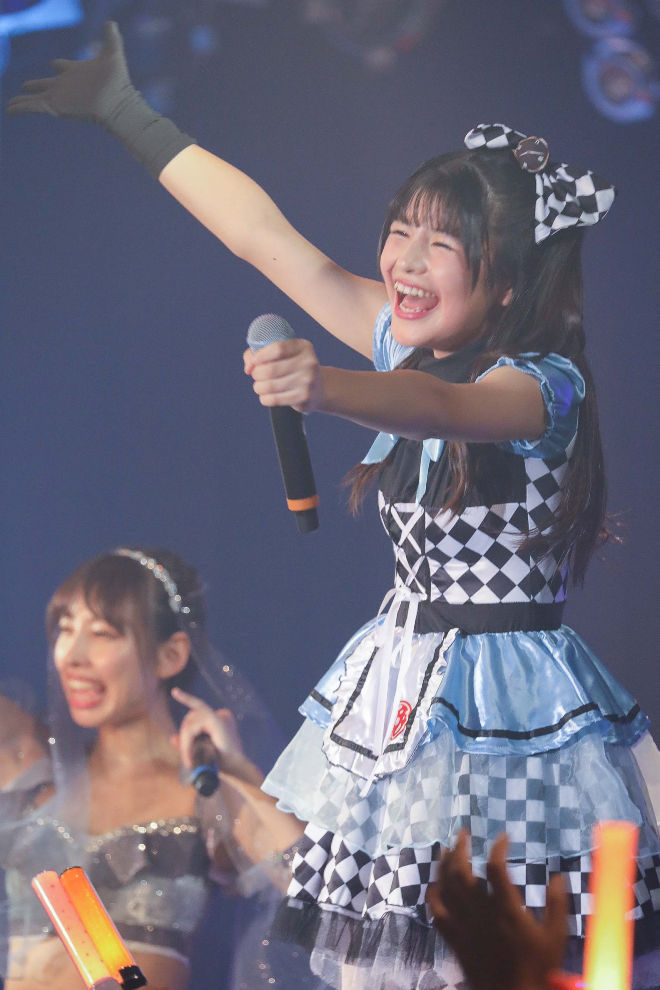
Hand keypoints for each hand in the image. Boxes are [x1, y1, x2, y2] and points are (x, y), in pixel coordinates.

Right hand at [6, 21, 132, 123]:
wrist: (116, 101)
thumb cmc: (116, 80)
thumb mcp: (112, 53)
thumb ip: (111, 37)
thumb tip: (112, 23)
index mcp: (76, 72)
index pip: (63, 67)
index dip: (60, 65)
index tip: (55, 64)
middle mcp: (65, 86)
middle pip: (45, 84)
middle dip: (35, 85)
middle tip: (26, 86)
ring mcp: (58, 97)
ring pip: (35, 97)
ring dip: (22, 100)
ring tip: (11, 105)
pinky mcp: (54, 106)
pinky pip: (32, 106)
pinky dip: (20, 108)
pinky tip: (9, 110)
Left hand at [171, 687, 245, 773]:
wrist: (236, 770)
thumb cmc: (222, 763)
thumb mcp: (201, 751)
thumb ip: (188, 744)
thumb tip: (172, 738)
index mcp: (222, 718)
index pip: (196, 717)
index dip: (186, 733)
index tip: (184, 751)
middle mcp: (222, 714)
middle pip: (191, 716)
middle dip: (184, 736)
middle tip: (186, 759)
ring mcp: (220, 715)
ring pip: (190, 722)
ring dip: (185, 742)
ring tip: (188, 761)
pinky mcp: (216, 720)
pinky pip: (193, 725)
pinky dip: (187, 741)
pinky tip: (187, 755)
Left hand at [244, 338, 324, 412]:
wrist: (318, 389)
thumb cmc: (293, 369)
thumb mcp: (282, 355)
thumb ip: (260, 353)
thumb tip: (248, 367)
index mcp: (303, 347)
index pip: (277, 348)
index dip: (260, 356)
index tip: (254, 362)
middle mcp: (308, 362)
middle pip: (271, 369)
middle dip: (256, 374)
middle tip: (256, 376)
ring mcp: (308, 380)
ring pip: (270, 386)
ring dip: (258, 387)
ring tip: (259, 387)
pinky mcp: (305, 397)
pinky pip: (275, 400)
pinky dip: (265, 399)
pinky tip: (266, 396)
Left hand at [427, 831, 566, 989]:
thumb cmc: (538, 968)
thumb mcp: (556, 937)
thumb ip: (557, 904)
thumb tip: (558, 876)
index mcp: (505, 909)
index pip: (495, 867)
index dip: (498, 847)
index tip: (503, 837)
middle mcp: (481, 913)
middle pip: (462, 872)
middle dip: (460, 848)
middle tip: (462, 833)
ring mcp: (464, 926)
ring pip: (445, 888)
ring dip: (443, 865)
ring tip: (445, 850)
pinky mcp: (455, 940)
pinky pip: (437, 914)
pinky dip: (433, 895)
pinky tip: (434, 885)